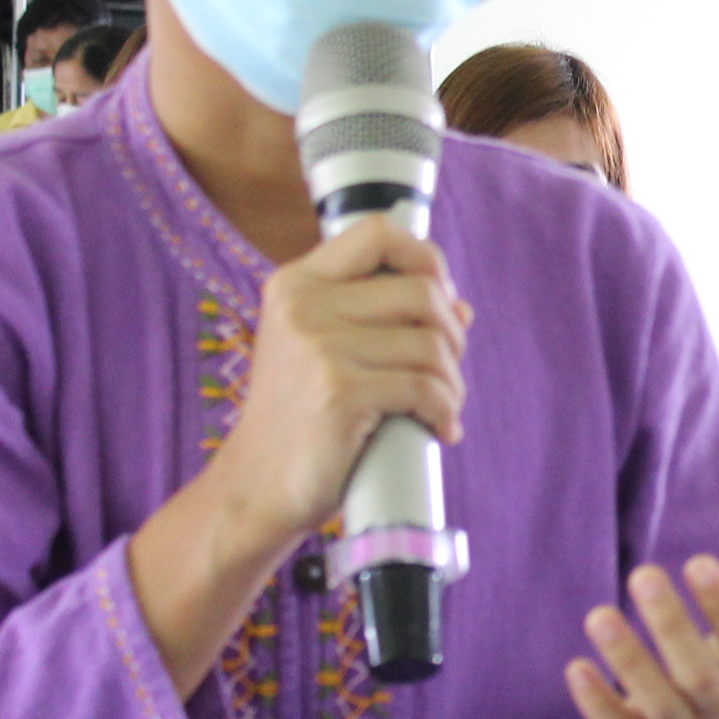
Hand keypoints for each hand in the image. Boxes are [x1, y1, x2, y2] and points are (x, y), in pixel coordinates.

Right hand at [206, 216, 470, 549]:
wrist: (257, 485)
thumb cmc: (301, 419)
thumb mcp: (324, 351)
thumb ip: (381, 319)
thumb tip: (461, 305)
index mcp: (296, 283)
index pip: (377, 233)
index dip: (425, 258)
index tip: (440, 298)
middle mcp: (303, 305)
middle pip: (421, 290)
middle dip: (452, 334)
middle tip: (445, 370)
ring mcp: (319, 347)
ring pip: (431, 344)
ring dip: (452, 382)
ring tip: (441, 407)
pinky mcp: (339, 392)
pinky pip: (425, 389)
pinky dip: (445, 412)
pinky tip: (439, 429)